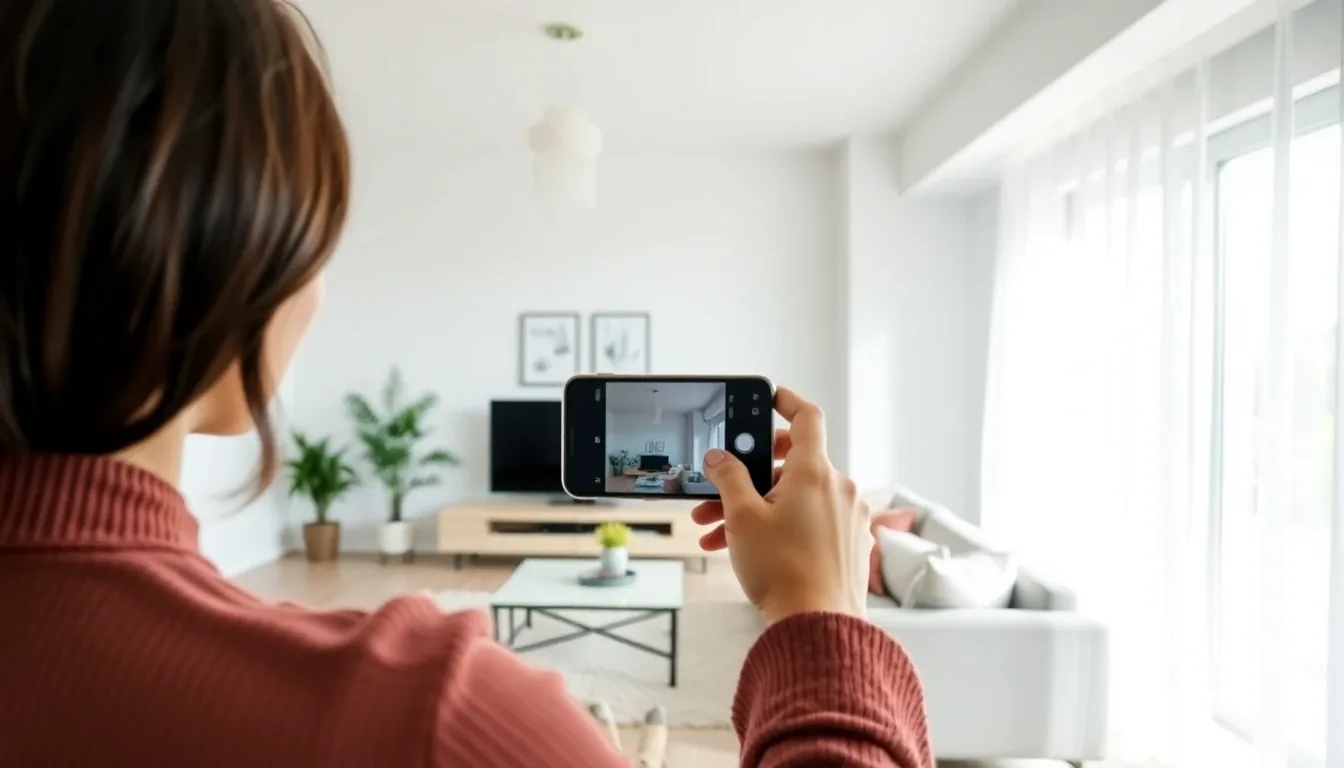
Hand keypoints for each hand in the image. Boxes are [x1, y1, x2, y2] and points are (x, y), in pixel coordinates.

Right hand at [690, 387, 869, 624]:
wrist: (819, 626)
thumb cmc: (784, 572)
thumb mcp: (742, 518)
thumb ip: (729, 478)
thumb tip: (720, 458)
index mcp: (815, 472)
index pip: (807, 417)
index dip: (786, 401)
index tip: (770, 398)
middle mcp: (838, 488)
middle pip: (792, 462)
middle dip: (750, 474)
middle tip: (721, 487)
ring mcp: (847, 517)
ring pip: (796, 498)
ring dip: (756, 507)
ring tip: (716, 532)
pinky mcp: (849, 543)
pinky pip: (810, 522)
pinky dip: (779, 526)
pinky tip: (745, 549)